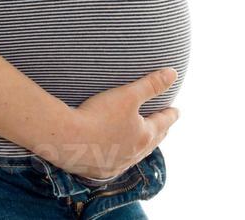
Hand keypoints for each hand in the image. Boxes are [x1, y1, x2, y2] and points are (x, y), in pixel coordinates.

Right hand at [40, 68, 180, 180]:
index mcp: (144, 135)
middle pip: (152, 141)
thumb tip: (173, 73)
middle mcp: (134, 154)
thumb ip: (151, 84)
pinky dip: (123, 157)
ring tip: (144, 141)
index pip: (162, 123)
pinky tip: (117, 156)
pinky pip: (117, 164)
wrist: (67, 139)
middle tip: (165, 126)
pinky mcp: (100, 170)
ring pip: (135, 155)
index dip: (170, 115)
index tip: (177, 111)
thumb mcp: (128, 94)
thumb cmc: (99, 115)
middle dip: (159, 131)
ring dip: (142, 146)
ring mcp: (117, 164)